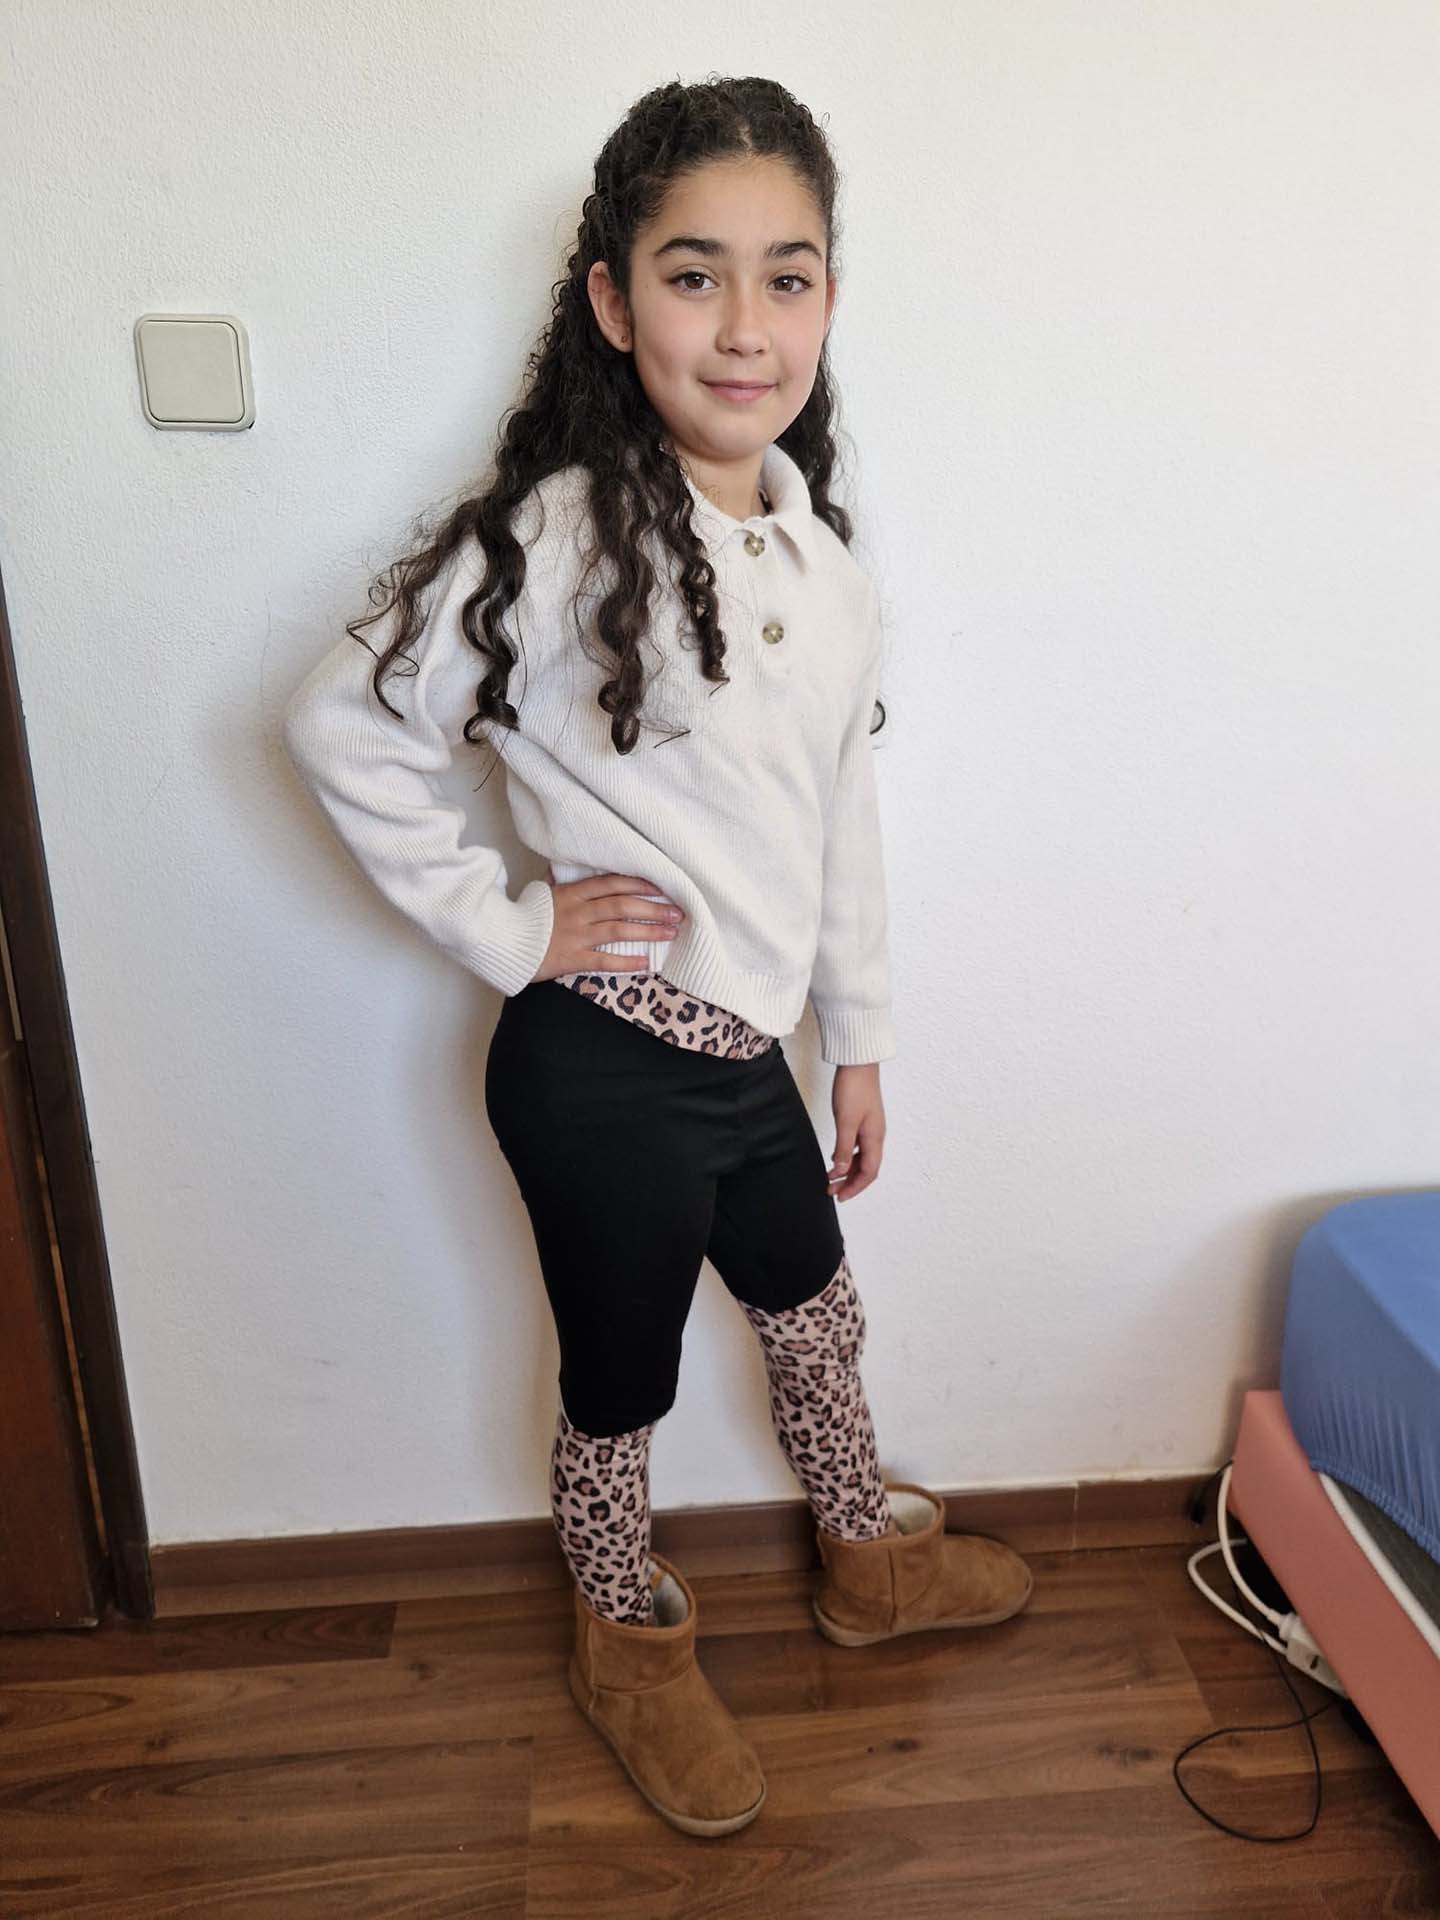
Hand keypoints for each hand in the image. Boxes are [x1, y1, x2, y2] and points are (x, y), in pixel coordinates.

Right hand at [529, 869, 686, 980]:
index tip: (662, 886)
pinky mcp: (571, 958)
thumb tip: (566, 864)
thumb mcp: (542, 892)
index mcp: (572, 893)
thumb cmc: (524, 917)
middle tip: (678, 912)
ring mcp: (576, 935)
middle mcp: (577, 911)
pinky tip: (645, 962)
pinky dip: (625, 961)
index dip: (639, 884)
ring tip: (671, 932)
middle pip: (622, 905)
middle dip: (653, 908)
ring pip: (618, 930)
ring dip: (648, 931)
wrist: (502, 942)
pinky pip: (603, 960)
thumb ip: (559, 879)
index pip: (612, 883)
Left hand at [826, 1062, 884, 1201]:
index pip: (869, 1172)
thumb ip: (844, 1148)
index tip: (839, 1196)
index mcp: (875, 1138)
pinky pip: (859, 1146)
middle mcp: (876, 1135)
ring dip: (848, 1170)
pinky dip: (848, 1157)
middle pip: (867, 1168)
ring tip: (831, 1178)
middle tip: (831, 1191)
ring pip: (863, 1158)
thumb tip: (841, 1171)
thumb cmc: (854, 1089)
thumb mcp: (845, 1121)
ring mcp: (871, 1128)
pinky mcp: (864, 1120)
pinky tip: (837, 1158)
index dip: (855, 1187)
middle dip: (850, 1182)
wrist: (858, 1063)